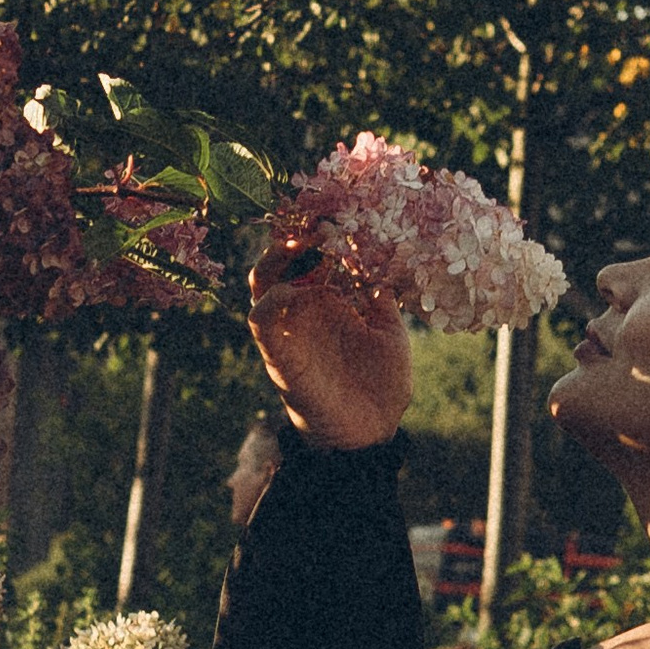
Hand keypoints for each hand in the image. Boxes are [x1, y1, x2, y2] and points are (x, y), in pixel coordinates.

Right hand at [248, 241, 412, 450]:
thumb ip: (381, 299)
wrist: (371, 432)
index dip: (319, 234)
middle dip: (294, 236)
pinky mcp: (280, 354)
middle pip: (281, 260)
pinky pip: (260, 318)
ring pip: (261, 281)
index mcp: (331, 302)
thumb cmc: (382, 385)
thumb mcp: (390, 332)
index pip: (312, 256)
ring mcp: (290, 330)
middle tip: (317, 222)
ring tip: (303, 244)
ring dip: (277, 259)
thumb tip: (383, 265)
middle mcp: (306, 310)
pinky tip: (297, 290)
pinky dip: (272, 298)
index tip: (339, 216)